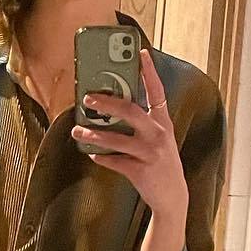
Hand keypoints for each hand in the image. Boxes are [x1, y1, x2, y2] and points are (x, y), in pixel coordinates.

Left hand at [70, 48, 187, 222]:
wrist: (172, 197)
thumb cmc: (160, 165)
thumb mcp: (158, 141)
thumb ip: (142, 125)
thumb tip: (112, 112)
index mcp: (163, 123)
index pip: (157, 91)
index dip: (150, 71)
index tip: (141, 52)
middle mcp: (159, 134)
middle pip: (131, 111)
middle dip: (107, 103)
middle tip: (87, 99)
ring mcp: (151, 153)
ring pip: (117, 139)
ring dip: (95, 135)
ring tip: (78, 131)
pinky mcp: (141, 171)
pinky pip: (115, 161)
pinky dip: (102, 158)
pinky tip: (92, 154)